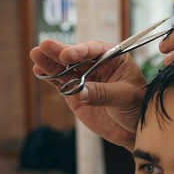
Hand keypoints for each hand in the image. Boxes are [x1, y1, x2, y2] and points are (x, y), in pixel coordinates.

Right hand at [30, 40, 146, 150]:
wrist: (133, 128)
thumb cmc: (136, 106)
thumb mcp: (124, 97)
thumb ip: (102, 93)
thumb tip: (79, 92)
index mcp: (114, 59)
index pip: (96, 50)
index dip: (80, 51)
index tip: (67, 55)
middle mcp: (97, 65)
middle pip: (76, 56)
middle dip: (60, 51)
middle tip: (43, 46)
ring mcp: (84, 79)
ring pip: (65, 68)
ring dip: (50, 62)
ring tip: (36, 55)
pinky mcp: (75, 93)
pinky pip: (61, 83)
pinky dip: (50, 78)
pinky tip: (39, 71)